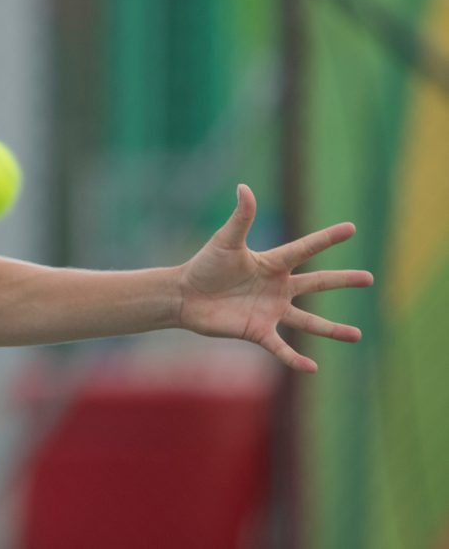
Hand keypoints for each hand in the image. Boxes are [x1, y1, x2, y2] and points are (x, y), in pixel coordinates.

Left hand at [177, 184, 372, 372]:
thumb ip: (241, 218)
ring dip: (332, 330)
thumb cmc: (205, 265)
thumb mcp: (225, 241)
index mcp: (272, 263)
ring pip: (308, 322)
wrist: (184, 295)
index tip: (351, 228)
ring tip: (357, 335)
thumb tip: (244, 187)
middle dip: (342, 280)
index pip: (305, 249)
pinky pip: (281, 347)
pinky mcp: (258, 331)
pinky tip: (312, 367)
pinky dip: (295, 358)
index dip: (326, 239)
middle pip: (317, 283)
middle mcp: (277, 287)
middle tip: (370, 278)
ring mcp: (270, 311)